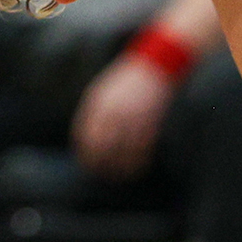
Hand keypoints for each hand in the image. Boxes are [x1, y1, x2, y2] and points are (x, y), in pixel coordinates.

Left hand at [72, 56, 177, 178]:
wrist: (155, 65)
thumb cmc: (126, 81)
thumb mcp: (104, 92)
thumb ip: (94, 113)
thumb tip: (85, 139)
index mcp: (100, 105)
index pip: (86, 137)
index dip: (86, 153)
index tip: (88, 163)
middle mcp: (115, 114)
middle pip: (102, 149)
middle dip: (101, 165)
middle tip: (102, 174)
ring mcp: (134, 119)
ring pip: (123, 153)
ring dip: (120, 169)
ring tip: (119, 176)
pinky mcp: (152, 124)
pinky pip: (142, 150)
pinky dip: (138, 163)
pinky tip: (136, 168)